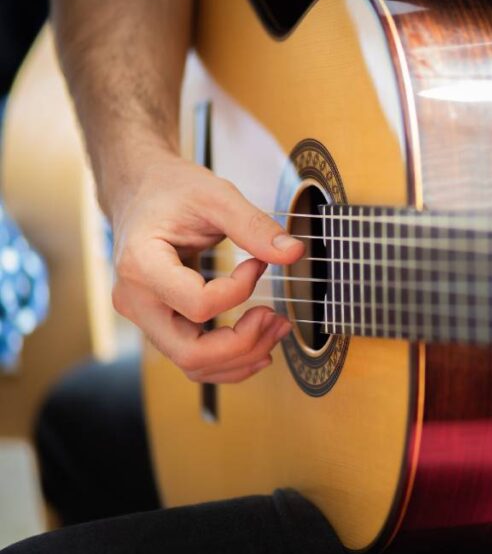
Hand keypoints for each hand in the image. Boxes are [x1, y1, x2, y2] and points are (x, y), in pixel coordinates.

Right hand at [109, 146, 303, 382]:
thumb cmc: (171, 189)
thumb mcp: (216, 196)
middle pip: (191, 353)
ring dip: (241, 357)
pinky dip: (228, 358)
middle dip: (243, 345)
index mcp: (141, 265)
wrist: (141, 189)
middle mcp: (136, 300)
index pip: (198, 305)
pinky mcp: (159, 321)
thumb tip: (293, 252)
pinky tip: (257, 340)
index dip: (240, 291)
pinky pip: (192, 356)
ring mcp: (144, 315)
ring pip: (193, 364)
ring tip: (276, 328)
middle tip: (277, 319)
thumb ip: (254, 225)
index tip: (258, 265)